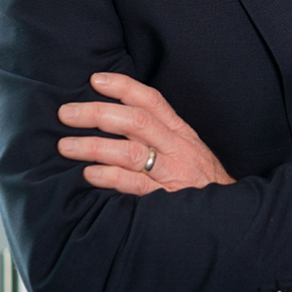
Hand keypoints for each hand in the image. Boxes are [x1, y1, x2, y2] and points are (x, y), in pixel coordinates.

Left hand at [57, 73, 235, 194]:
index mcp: (179, 132)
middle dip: (98, 113)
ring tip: (66, 146)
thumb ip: (157, 134)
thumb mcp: (185, 148)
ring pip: (131, 152)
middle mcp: (175, 147)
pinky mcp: (165, 197)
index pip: (151, 101)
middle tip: (66, 113)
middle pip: (136, 122)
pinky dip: (111, 178)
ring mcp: (171, 172)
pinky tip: (89, 174)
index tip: (96, 80)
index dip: (124, 87)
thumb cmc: (198, 178)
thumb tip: (115, 118)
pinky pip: (135, 185)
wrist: (225, 211)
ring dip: (95, 146)